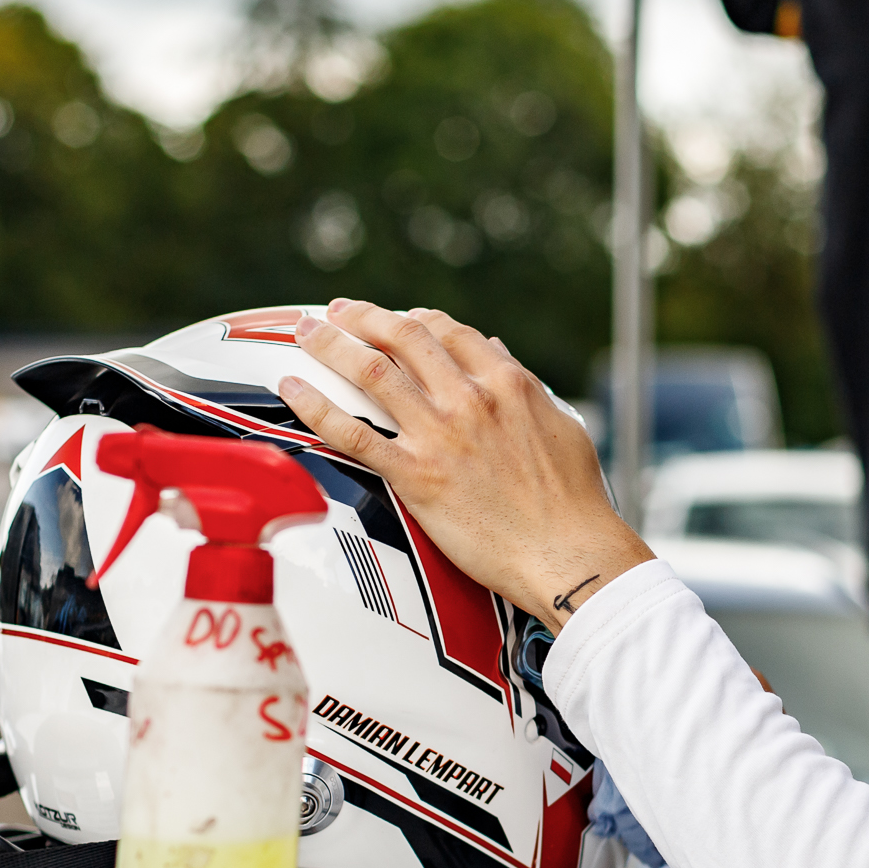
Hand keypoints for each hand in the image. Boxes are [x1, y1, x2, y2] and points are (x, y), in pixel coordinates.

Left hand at [276, 299, 652, 628]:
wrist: (568, 554)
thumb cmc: (574, 501)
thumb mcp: (563, 425)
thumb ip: (526, 387)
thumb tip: (499, 353)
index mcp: (508, 384)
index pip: (449, 331)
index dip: (415, 319)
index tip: (397, 319)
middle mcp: (470, 399)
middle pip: (403, 336)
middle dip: (364, 316)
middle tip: (339, 312)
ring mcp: (440, 436)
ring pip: (371, 371)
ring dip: (331, 345)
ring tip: (306, 334)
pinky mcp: (416, 476)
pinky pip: (353, 434)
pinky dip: (317, 407)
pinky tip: (294, 390)